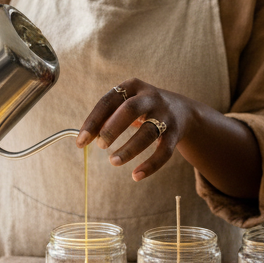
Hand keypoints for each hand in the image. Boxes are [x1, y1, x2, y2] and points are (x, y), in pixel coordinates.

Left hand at [77, 79, 196, 181]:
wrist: (182, 110)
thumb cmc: (143, 108)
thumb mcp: (126, 104)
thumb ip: (107, 117)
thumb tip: (88, 137)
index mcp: (132, 86)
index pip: (108, 101)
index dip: (93, 122)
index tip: (81, 142)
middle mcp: (150, 97)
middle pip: (130, 110)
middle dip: (112, 128)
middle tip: (100, 146)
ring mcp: (165, 114)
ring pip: (147, 133)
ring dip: (129, 149)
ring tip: (113, 161)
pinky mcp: (175, 133)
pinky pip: (163, 151)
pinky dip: (150, 165)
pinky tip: (136, 176)